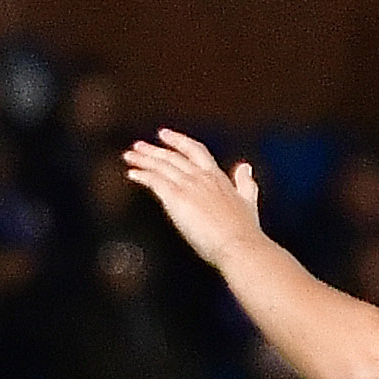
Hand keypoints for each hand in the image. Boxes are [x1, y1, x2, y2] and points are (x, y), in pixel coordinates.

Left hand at [121, 129, 267, 266]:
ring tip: (130, 156)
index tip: (165, 134)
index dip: (178, 141)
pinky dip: (142, 175)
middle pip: (173, 157)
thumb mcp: (248, 201)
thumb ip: (245, 183)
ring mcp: (188, 186)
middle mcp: (201, 177)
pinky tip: (132, 174)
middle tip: (139, 145)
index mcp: (217, 177)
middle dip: (154, 150)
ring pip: (162, 166)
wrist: (238, 244)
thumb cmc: (242, 230)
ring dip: (143, 160)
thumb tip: (245, 167)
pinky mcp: (176, 198)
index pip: (195, 151)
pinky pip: (155, 181)